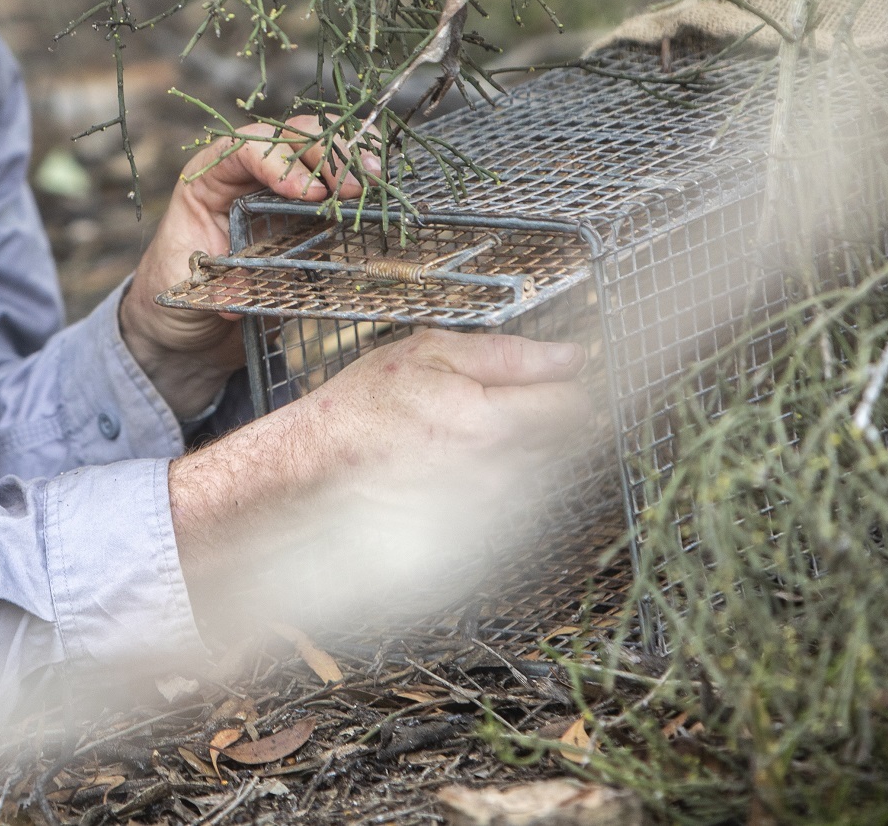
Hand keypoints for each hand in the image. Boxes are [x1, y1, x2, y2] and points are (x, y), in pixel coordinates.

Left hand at [116, 117, 367, 418]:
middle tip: (356, 185)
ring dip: (351, 158)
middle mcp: (246, 175)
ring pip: (320, 151)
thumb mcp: (186, 293)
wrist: (193, 328)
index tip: (307, 193)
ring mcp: (281, 191)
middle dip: (326, 153)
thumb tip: (241, 294)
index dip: (278, 162)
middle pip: (291, 139)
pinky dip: (360, 181)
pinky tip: (383, 191)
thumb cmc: (178, 299)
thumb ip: (213, 287)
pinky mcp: (308, 217)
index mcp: (207, 181)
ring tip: (376, 179)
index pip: (244, 149)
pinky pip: (336, 185)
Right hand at [166, 331, 592, 638]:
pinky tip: (460, 464)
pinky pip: (514, 501)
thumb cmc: (366, 405)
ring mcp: (488, 510)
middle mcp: (497, 473)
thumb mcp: (430, 353)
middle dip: (548, 417)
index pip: (572, 407)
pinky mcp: (475, 533)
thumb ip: (509, 355)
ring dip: (526, 449)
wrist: (314, 467)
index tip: (555, 377)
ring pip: (543, 472)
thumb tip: (572, 357)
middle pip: (566, 444)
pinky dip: (501, 479)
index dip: (568, 386)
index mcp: (490, 421)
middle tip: (504, 400)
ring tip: (470, 432)